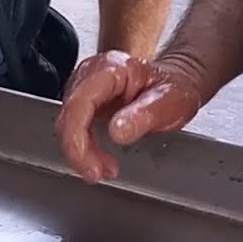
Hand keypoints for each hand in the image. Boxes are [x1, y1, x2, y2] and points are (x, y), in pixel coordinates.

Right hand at [54, 50, 204, 182]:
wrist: (175, 83)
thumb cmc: (174, 87)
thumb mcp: (172, 100)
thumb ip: (146, 114)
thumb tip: (117, 132)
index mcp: (111, 69)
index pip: (79, 103)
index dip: (78, 139)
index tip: (91, 165)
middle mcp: (91, 75)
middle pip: (68, 118)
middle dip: (80, 151)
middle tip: (100, 172)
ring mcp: (83, 89)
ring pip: (67, 126)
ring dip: (81, 152)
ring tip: (105, 168)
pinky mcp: (82, 104)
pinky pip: (72, 129)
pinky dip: (83, 149)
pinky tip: (99, 159)